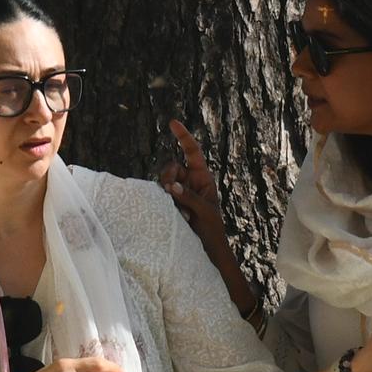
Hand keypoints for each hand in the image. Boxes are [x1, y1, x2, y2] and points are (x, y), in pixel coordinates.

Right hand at [158, 122, 228, 240]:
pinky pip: (160, 194)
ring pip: (163, 180)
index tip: (173, 122)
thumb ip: (189, 197)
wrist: (207, 248)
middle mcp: (189, 181)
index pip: (192, 152)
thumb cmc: (212, 228)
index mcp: (203, 177)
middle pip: (172, 166)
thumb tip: (171, 185)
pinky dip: (163, 202)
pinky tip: (174, 215)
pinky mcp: (169, 202)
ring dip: (167, 193)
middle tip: (170, 191)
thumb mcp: (205, 211)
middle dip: (168, 176)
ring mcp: (178, 191)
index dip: (183, 136)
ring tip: (180, 212)